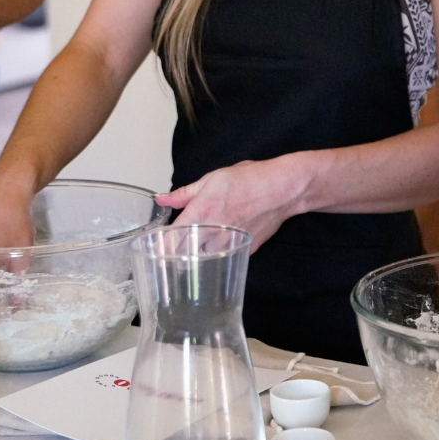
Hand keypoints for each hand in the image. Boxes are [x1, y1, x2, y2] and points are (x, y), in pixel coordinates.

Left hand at [155, 154, 308, 250]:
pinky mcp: (242, 250)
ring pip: (202, 261)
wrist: (282, 189)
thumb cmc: (250, 179)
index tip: (156, 244)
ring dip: (196, 256)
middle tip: (173, 250)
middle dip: (175, 255)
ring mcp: (228, 244)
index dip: (159, 244)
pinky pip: (223, 256)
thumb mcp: (213, 178)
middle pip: (182, 256)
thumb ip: (185, 193)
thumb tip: (162, 199)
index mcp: (200, 212)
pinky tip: (220, 244)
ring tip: (196, 248)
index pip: (169, 239)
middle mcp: (211, 232)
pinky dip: (218, 254)